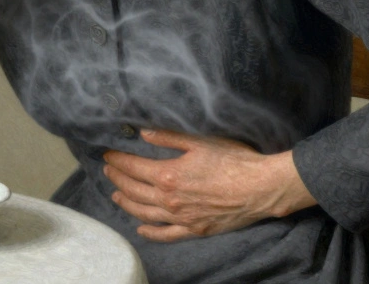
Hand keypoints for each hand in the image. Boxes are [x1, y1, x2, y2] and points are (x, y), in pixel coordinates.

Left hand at [102, 128, 315, 241]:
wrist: (260, 188)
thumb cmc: (233, 160)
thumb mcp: (199, 141)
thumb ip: (168, 138)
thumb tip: (143, 133)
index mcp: (168, 175)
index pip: (133, 167)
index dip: (118, 160)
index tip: (108, 154)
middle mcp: (169, 200)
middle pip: (134, 190)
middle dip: (118, 179)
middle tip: (109, 171)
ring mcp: (181, 218)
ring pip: (144, 213)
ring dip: (127, 203)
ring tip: (116, 196)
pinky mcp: (194, 230)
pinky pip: (166, 234)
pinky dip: (150, 232)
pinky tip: (140, 228)